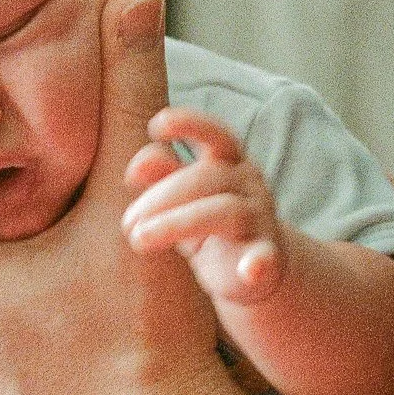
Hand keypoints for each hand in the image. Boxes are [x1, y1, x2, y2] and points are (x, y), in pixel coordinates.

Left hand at [120, 109, 287, 306]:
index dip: (189, 124)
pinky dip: (260, 262)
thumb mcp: (181, 196)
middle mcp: (248, 184)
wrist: (254, 269)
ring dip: (177, 223)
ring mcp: (260, 220)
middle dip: (161, 196)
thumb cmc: (209, 223)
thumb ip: (163, 174)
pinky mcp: (266, 259)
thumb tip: (137, 166)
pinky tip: (250, 270)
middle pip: (207, 177)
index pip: (215, 134)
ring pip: (225, 211)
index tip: (155, 126)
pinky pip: (266, 257)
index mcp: (229, 163)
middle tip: (127, 223)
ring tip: (138, 240)